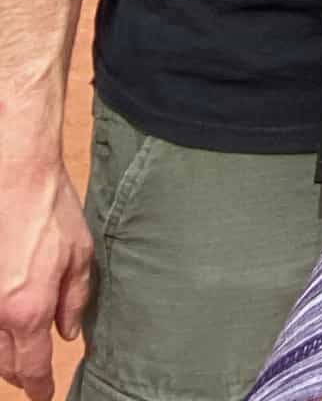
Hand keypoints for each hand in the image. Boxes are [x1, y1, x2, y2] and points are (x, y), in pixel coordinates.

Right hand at [0, 157, 90, 400]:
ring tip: (19, 359)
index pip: (32, 367)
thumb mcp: (79, 254)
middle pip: (4, 365)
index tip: (44, 396)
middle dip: (20, 375)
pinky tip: (5, 329)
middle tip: (33, 378)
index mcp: (29, 310)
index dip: (39, 388)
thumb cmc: (51, 209)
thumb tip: (69, 332)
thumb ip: (75, 299)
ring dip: (3, 359)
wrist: (16, 175)